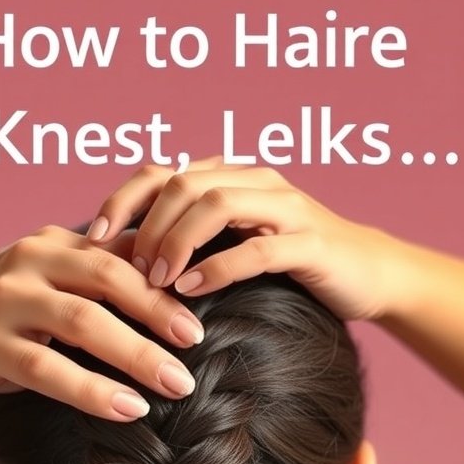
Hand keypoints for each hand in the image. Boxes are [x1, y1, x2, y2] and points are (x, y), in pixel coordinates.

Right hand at [0, 226, 205, 420]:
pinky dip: (91, 390)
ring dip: (136, 354)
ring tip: (177, 384)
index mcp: (57, 241)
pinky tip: (128, 409)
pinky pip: (48, 368)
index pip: (123, 253)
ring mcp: (8, 302)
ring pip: (83, 322)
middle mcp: (33, 262)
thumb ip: (102, 269)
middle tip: (201, 343)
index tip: (210, 304)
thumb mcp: (50, 270)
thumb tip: (176, 268)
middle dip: (160, 311)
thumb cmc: (2, 294)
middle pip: (110, 280)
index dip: (169, 278)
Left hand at [87, 158, 403, 323]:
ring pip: (217, 204)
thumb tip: (123, 265)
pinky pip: (257, 248)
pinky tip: (191, 291)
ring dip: (177, 241)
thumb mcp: (234, 247)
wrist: (367, 275)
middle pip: (184, 183)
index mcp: (231, 179)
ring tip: (155, 280)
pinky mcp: (310, 243)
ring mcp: (286, 209)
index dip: (124, 198)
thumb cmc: (290, 267)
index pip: (164, 172)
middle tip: (129, 269)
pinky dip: (218, 267)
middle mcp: (256, 182)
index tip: (95, 236)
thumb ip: (191, 244)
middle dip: (148, 225)